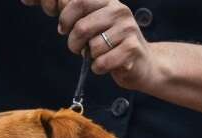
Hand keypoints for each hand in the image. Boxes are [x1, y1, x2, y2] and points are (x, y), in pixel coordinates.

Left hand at [26, 0, 164, 89]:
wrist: (145, 64)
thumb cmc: (115, 45)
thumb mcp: (99, 24)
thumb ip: (81, 17)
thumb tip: (56, 10)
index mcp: (109, 2)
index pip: (79, 2)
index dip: (65, 18)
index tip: (63, 29)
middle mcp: (120, 12)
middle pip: (82, 26)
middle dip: (73, 42)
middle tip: (76, 48)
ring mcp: (128, 30)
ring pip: (92, 47)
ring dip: (89, 57)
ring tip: (97, 56)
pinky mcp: (132, 49)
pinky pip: (102, 62)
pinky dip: (98, 68)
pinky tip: (105, 65)